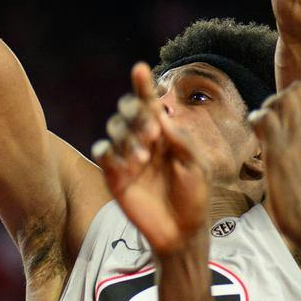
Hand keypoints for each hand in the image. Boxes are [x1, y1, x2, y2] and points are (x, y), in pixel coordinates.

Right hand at [92, 63, 208, 257]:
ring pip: (114, 129)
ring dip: (127, 137)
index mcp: (165, 134)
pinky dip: (110, 152)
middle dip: (137, 116)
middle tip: (153, 134)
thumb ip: (181, 141)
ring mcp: (127, 157)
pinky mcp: (114, 176)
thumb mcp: (196, 167)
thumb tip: (162, 117)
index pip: (151, 104)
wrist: (181, 231)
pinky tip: (126, 164)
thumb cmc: (194, 197)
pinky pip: (103, 153)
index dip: (143, 86)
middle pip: (128, 111)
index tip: (139, 69)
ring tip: (142, 158)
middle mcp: (144, 140)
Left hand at [250, 82, 300, 249]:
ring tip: (262, 126)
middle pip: (298, 90)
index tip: (286, 117)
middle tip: (271, 119)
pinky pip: (265, 118)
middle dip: (280, 99)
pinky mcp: (279, 152)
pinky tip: (255, 134)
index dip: (297, 99)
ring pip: (282, 99)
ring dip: (267, 107)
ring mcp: (299, 141)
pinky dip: (256, 119)